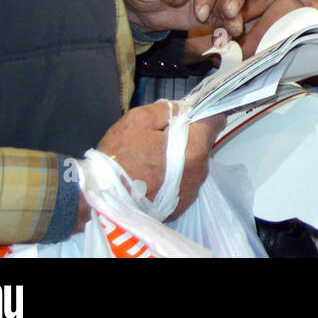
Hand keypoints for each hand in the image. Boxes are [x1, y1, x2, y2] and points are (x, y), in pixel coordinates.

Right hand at [77, 102, 224, 227]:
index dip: (205, 112)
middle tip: (159, 137)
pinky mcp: (179, 207)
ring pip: (192, 164)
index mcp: (194, 148)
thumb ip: (167, 110)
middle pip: (202, 143)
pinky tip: (151, 177)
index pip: (215, 121)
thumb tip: (182, 111)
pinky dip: (172, 178)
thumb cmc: (120, 159)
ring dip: (179, 159)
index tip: (192, 111)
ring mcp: (191, 192)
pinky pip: (183, 183)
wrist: (102, 202)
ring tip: (151, 159)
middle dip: (186, 137)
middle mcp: (200, 171)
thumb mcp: (139, 120)